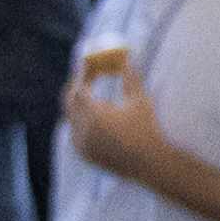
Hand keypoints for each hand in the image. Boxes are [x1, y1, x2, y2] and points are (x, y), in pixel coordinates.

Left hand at [59, 49, 161, 179]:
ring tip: (94, 91)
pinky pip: (76, 131)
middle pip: (69, 101)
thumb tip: (125, 57)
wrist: (150, 164)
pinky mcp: (84, 154)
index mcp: (95, 116)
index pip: (79, 88)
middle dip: (77, 85)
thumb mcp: (140, 100)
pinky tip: (95, 113)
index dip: (83, 74)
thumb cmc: (147, 129)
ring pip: (72, 116)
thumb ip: (129, 77)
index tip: (88, 63)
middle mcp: (83, 131)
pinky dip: (81, 119)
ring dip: (79, 102)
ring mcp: (81, 144)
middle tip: (88, 74)